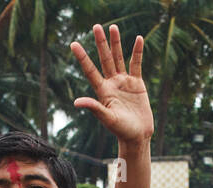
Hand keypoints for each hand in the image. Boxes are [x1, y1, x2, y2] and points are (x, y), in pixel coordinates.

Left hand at [69, 24, 152, 146]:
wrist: (138, 136)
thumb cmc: (121, 130)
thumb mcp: (107, 119)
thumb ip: (94, 108)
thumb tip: (77, 102)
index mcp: (102, 91)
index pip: (90, 70)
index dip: (82, 57)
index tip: (74, 44)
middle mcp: (111, 83)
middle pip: (105, 59)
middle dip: (101, 43)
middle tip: (96, 26)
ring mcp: (124, 82)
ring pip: (119, 58)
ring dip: (116, 43)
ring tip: (113, 27)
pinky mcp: (137, 83)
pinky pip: (136, 64)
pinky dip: (137, 52)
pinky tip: (138, 39)